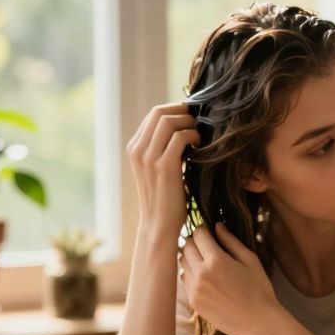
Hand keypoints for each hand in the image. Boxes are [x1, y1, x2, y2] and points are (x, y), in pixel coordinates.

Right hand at [126, 103, 197, 238]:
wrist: (159, 224)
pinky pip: (180, 137)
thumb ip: (164, 148)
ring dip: (189, 123)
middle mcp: (138, 149)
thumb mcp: (159, 168)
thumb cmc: (166, 197)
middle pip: (159, 113)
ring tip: (199, 134)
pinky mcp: (164, 166)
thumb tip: (184, 126)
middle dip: (183, 112)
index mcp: (134, 148)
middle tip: (199, 121)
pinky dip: (193, 136)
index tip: (192, 116)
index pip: (153, 114)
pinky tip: (200, 145)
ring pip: (169, 121)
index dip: (175, 109)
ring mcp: (148, 157)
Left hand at [180, 222, 281, 334]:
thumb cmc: (259, 290)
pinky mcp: (193, 301)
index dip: (202, 229)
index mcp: (216, 261)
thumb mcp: (250, 261)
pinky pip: (185, 280)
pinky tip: (206, 277)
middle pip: (186, 247)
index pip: (198, 235)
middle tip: (206, 243)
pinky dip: (191, 273)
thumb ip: (232, 242)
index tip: (207, 229)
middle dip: (194, 241)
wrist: (258, 323)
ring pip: (182, 263)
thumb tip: (218, 226)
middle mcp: (201, 274)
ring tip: (206, 260)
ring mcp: (194, 289)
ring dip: (191, 257)